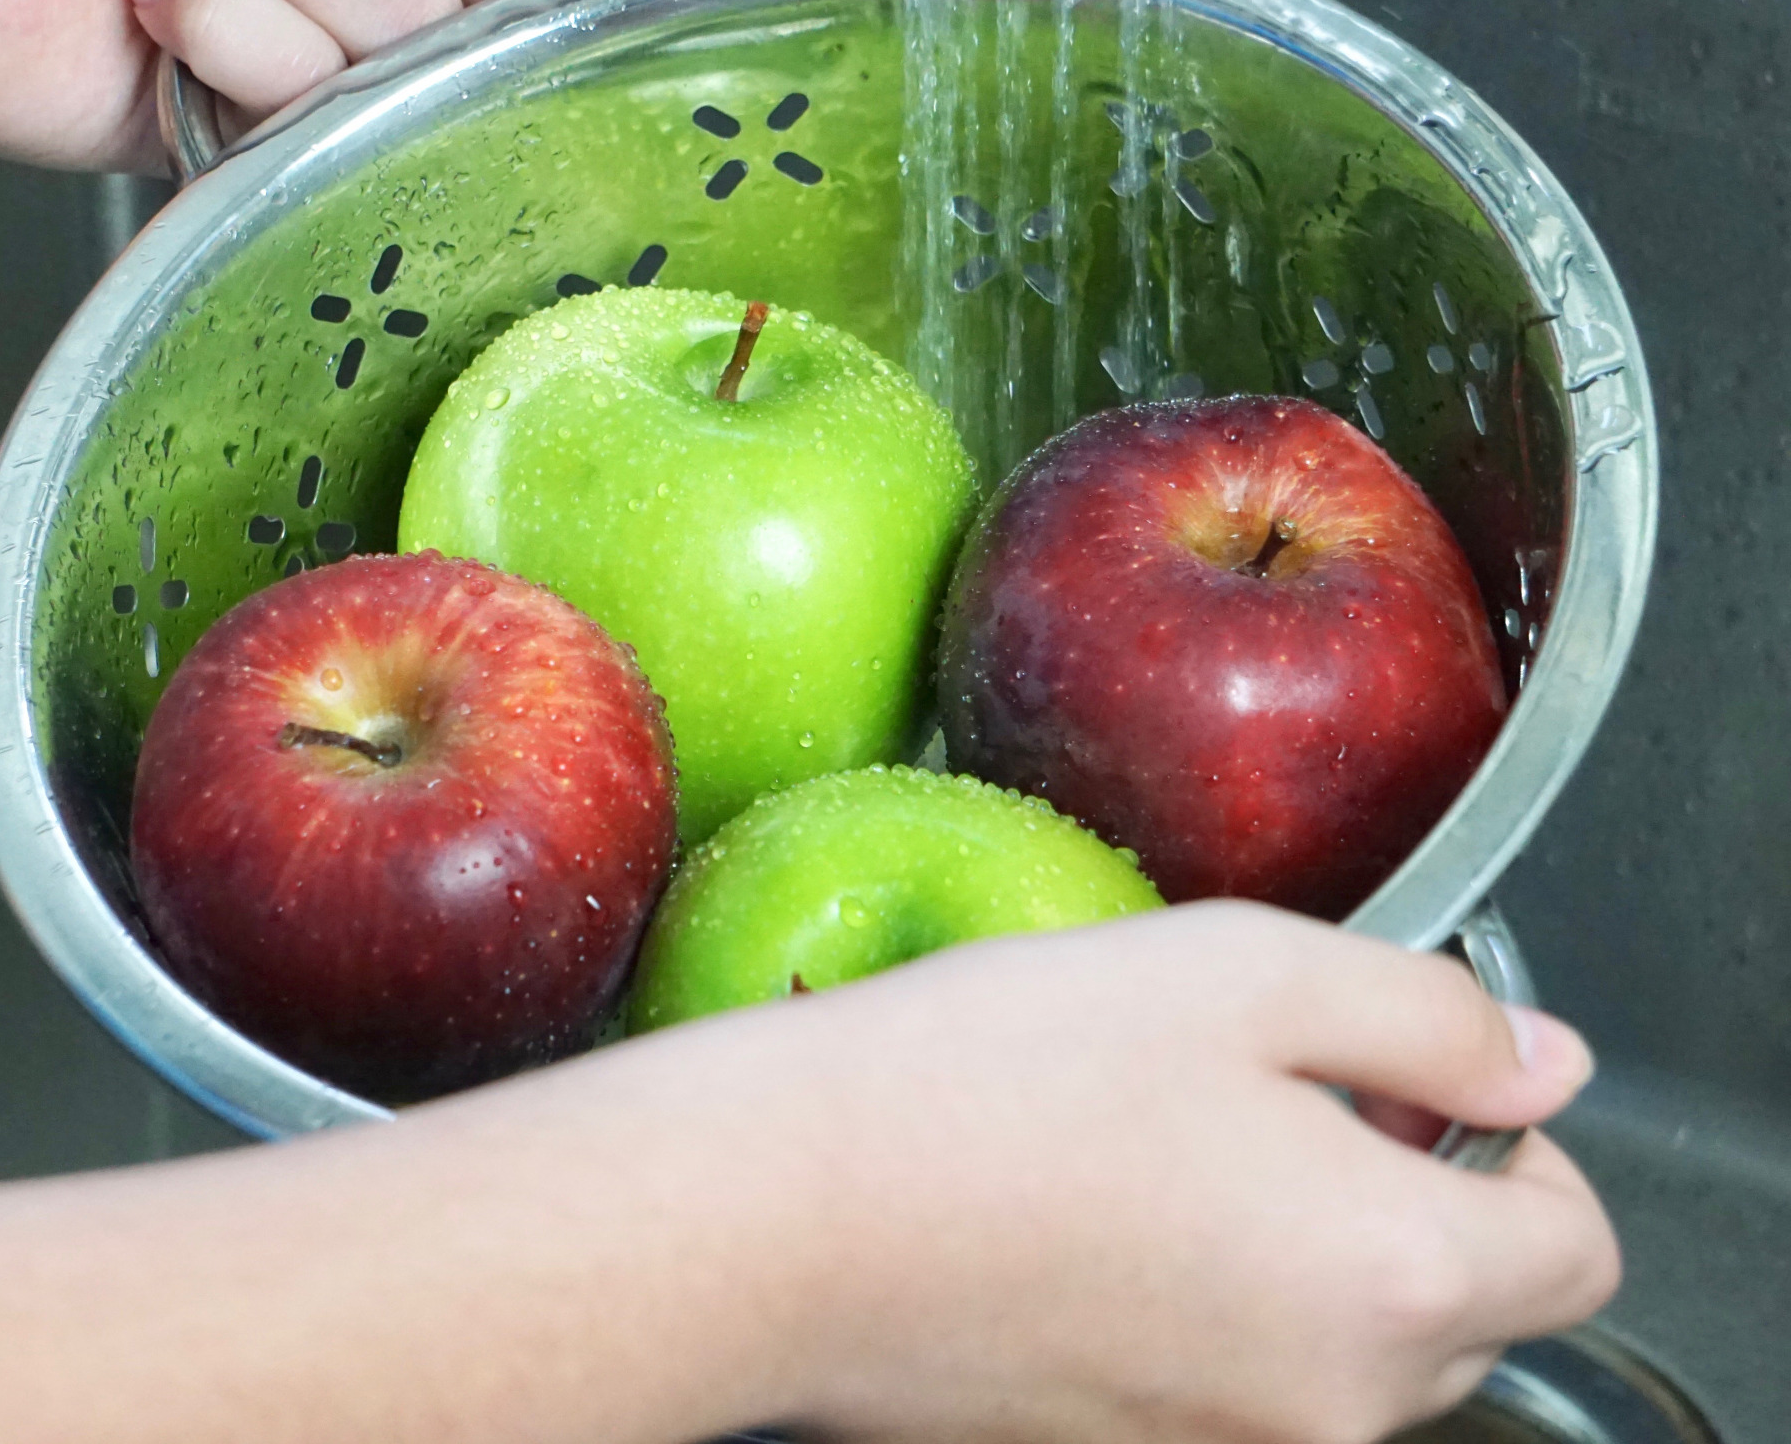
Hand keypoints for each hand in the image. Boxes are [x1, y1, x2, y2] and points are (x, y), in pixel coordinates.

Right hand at [728, 901, 1617, 1442]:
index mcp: (1396, 1276)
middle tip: (1260, 1082)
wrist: (792, 1215)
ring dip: (1304, 1243)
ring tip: (1160, 1138)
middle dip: (1404, 1185)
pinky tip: (1098, 1209)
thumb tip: (1539, 1067)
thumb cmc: (999, 1077)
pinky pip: (1240, 1380)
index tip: (1401, 1073)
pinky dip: (1211, 1300)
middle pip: (1467, 1300)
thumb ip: (1429, 1013)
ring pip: (1350, 1344)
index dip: (1509, 1134)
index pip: (1577, 1239)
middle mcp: (1339, 1406)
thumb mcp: (1242, 969)